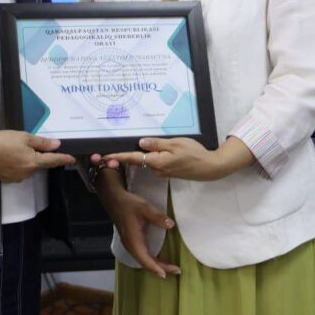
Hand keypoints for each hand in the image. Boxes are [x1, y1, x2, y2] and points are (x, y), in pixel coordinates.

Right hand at [0, 131, 75, 182]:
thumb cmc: (2, 141)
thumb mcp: (24, 137)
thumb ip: (42, 142)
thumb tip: (57, 145)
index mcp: (34, 162)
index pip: (53, 161)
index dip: (63, 159)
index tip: (72, 159)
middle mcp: (28, 173)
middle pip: (39, 164)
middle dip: (39, 155)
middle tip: (28, 143)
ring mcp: (17, 178)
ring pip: (29, 167)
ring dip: (27, 159)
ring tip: (14, 148)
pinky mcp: (7, 179)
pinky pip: (19, 171)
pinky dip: (18, 164)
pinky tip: (8, 156)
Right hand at [95, 170, 179, 278]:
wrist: (113, 199)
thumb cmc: (128, 203)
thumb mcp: (144, 207)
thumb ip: (157, 216)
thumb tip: (171, 225)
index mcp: (132, 240)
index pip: (144, 259)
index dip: (155, 267)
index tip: (167, 273)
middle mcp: (130, 245)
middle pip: (144, 262)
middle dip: (160, 268)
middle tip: (176, 270)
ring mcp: (129, 244)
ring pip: (142, 260)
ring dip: (155, 265)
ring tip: (169, 268)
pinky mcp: (130, 241)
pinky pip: (141, 255)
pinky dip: (151, 260)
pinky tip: (158, 259)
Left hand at [102, 137, 253, 181]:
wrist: (209, 168)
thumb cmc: (195, 154)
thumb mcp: (176, 144)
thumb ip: (158, 144)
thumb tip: (141, 142)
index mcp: (157, 161)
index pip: (133, 158)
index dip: (118, 156)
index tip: (105, 156)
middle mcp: (156, 169)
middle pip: (136, 160)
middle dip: (123, 155)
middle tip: (106, 151)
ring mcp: (161, 171)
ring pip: (145, 161)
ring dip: (137, 154)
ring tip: (126, 145)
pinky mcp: (166, 171)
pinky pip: (153, 162)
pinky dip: (148, 156)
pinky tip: (150, 148)